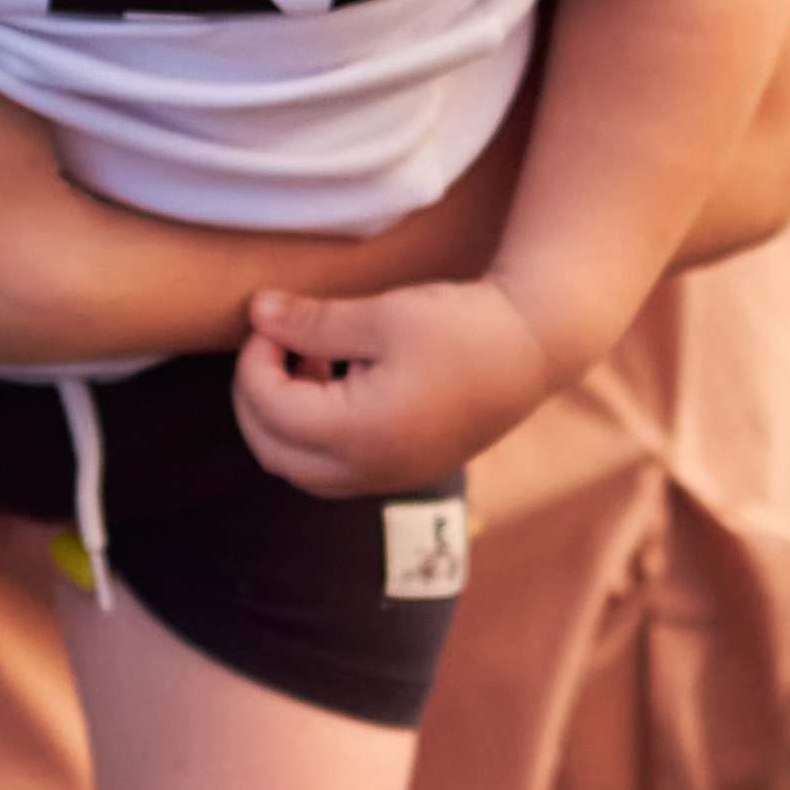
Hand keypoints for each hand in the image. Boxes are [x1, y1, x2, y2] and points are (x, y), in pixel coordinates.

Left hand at [234, 278, 559, 497]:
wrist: (536, 349)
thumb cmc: (462, 326)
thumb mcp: (380, 316)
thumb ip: (310, 321)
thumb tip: (256, 311)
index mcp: (360, 434)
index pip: (269, 409)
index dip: (253, 360)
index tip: (268, 319)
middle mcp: (370, 471)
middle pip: (272, 452)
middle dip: (255, 397)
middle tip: (272, 344)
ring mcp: (388, 478)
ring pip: (299, 469)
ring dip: (283, 419)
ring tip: (307, 360)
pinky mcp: (403, 472)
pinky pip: (332, 470)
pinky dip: (314, 433)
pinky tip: (335, 382)